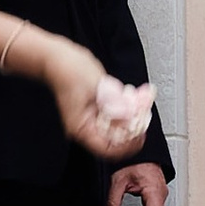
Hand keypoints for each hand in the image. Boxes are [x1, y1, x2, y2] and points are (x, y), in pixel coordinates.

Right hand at [43, 39, 155, 162]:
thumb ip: (113, 100)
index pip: (106, 148)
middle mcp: (87, 124)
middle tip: (145, 116)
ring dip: (133, 116)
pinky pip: (117, 111)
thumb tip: (130, 114)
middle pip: (115, 138)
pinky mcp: (99, 105)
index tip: (140, 136)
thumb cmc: (67, 70)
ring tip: (144, 104)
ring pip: (118, 124)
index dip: (126, 146)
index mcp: (81, 127)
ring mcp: (93, 115)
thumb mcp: (94, 85)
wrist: (59, 57)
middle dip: (132, 128)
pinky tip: (137, 96)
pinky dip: (128, 105)